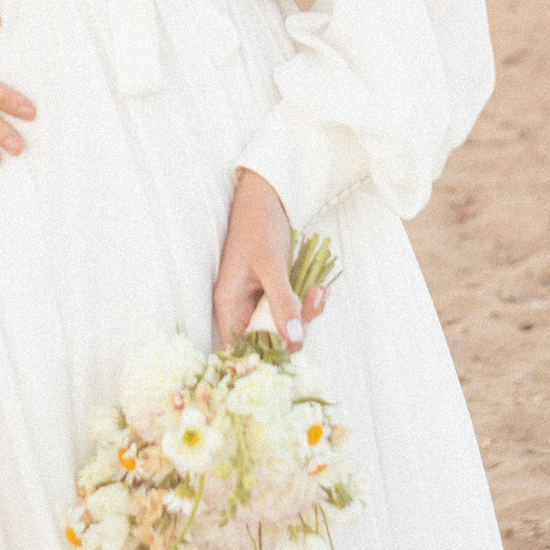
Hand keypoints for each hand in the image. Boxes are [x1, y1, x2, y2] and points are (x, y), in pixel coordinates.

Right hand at [210, 170, 330, 350]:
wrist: (268, 194)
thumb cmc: (259, 224)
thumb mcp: (271, 264)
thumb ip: (281, 302)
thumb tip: (294, 341)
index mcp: (229, 304)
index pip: (241, 348)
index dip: (265, 356)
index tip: (292, 349)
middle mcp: (242, 307)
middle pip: (268, 340)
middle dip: (295, 329)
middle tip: (313, 302)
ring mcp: (260, 300)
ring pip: (285, 325)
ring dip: (306, 313)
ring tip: (320, 291)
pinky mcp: (276, 292)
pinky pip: (293, 309)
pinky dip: (308, 302)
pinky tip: (320, 288)